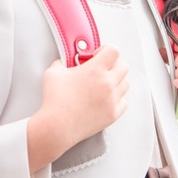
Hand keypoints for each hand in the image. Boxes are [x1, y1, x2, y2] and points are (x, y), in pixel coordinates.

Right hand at [26, 45, 128, 171]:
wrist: (57, 127)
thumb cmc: (54, 101)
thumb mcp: (53, 73)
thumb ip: (61, 62)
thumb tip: (63, 62)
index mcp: (95, 70)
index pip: (113, 51)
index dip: (105, 50)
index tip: (97, 55)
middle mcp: (107, 83)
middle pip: (123, 66)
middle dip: (113, 64)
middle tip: (101, 68)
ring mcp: (112, 100)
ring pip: (125, 84)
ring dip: (116, 81)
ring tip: (102, 85)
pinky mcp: (113, 114)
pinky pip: (123, 102)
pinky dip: (116, 99)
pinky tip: (104, 99)